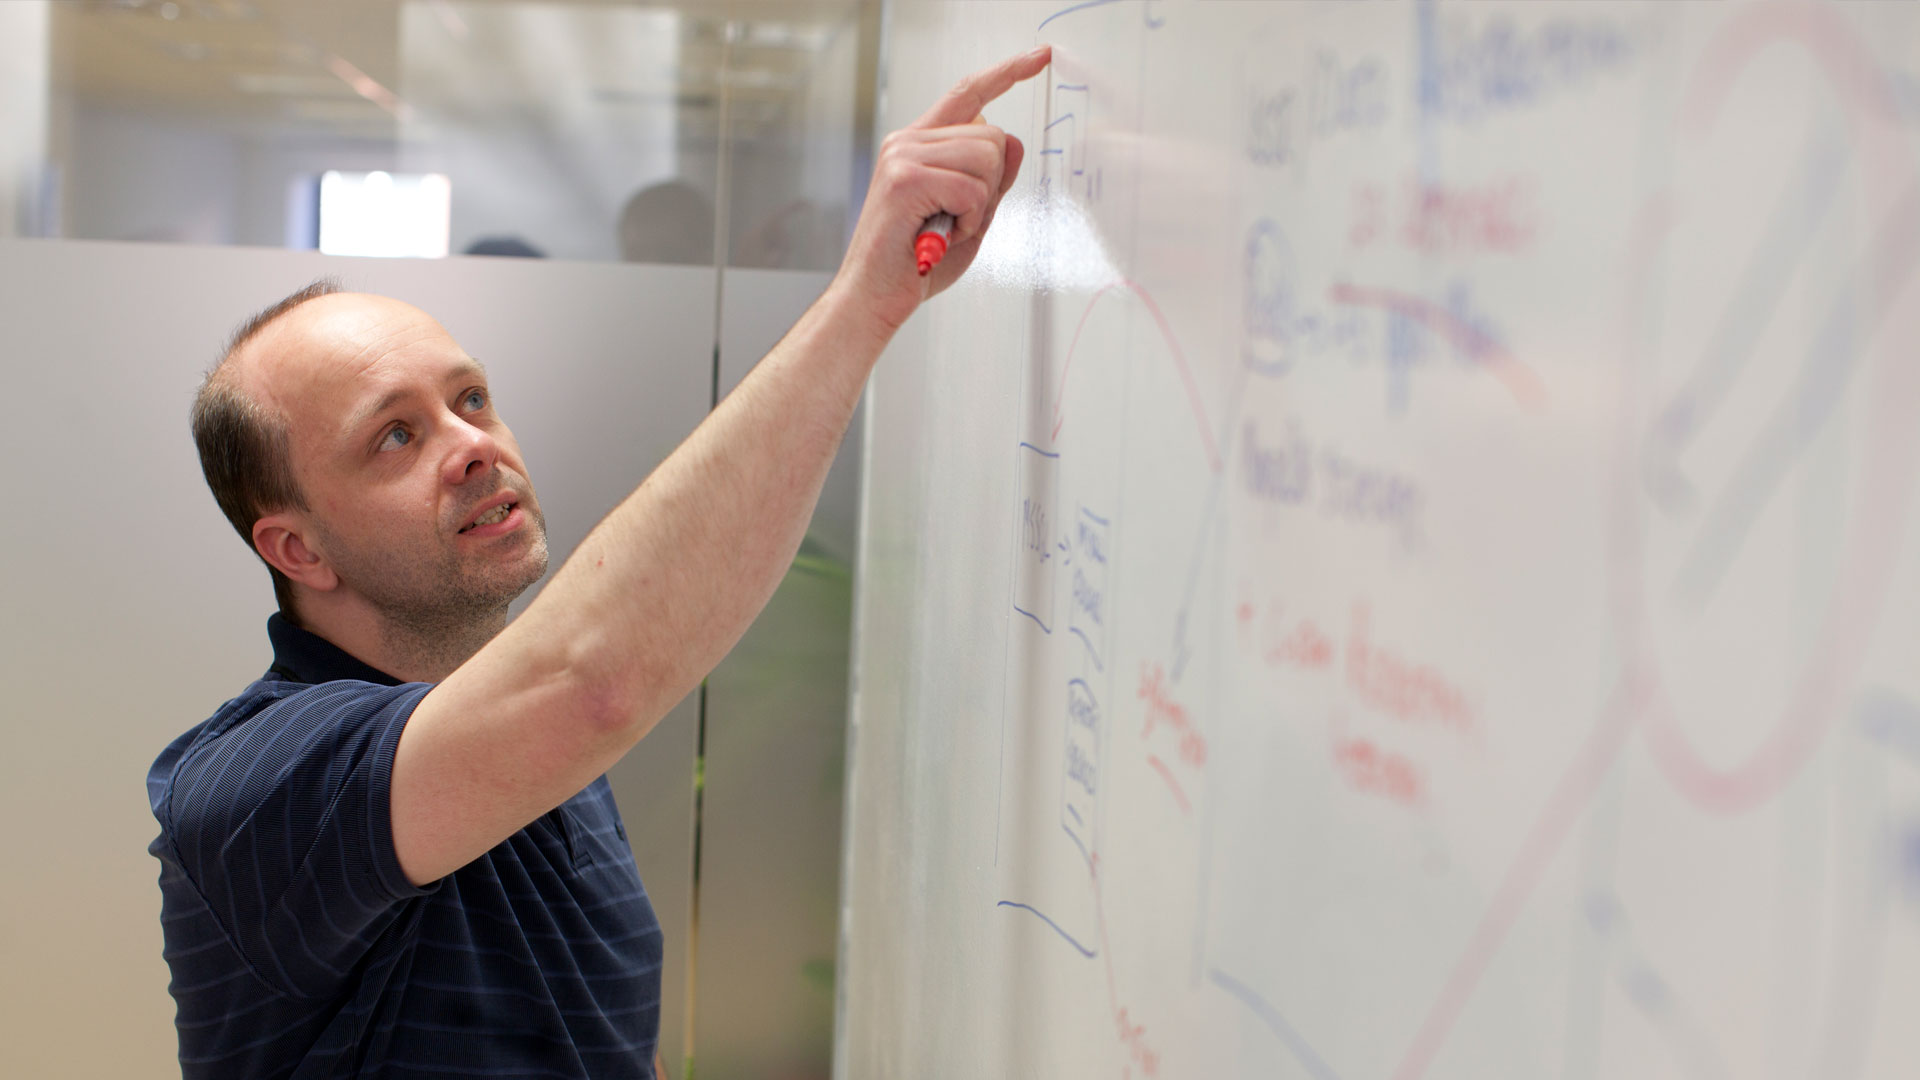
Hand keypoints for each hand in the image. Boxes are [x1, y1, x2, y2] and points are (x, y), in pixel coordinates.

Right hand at [834, 45, 1052, 335]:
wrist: (874, 298)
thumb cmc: (916, 264)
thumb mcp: (970, 218)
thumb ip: (992, 181)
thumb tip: (1014, 143)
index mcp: (919, 145)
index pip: (969, 94)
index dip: (1007, 73)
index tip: (1040, 56)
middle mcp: (907, 141)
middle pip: (992, 134)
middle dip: (992, 184)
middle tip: (958, 219)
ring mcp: (903, 156)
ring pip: (986, 158)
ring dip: (979, 206)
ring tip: (946, 228)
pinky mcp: (904, 178)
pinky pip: (972, 188)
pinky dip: (969, 219)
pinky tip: (941, 234)